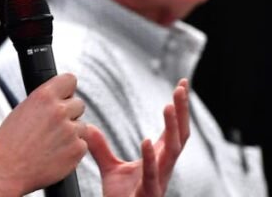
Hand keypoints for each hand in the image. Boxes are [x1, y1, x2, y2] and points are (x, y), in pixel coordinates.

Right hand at [0, 73, 86, 195]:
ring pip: (81, 126)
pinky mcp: (77, 150)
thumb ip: (43, 102)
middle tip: (55, 125)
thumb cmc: (9, 143)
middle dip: (70, 113)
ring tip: (51, 142)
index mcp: (43, 97)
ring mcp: (70, 131)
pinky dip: (72, 149)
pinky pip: (82, 145)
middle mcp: (59, 111)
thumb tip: (57, 97)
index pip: (70, 80)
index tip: (64, 96)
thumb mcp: (21, 111)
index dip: (67, 89)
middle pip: (79, 104)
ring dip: (71, 133)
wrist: (7, 171)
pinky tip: (55, 153)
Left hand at [87, 79, 190, 196]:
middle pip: (180, 134)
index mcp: (159, 159)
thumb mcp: (111, 169)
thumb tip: (89, 128)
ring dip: (172, 128)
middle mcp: (164, 167)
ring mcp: (159, 179)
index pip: (174, 129)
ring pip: (172, 151)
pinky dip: (150, 158)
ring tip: (168, 106)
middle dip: (182, 111)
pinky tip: (146, 142)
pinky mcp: (149, 193)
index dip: (180, 108)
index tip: (181, 85)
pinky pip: (152, 174)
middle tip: (181, 89)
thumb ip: (101, 148)